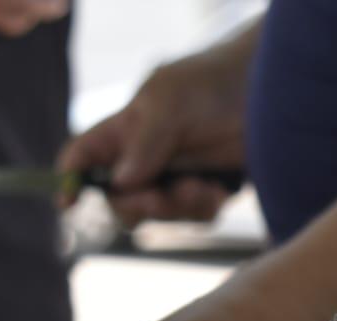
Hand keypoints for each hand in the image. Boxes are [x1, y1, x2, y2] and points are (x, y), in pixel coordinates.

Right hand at [58, 42, 249, 223]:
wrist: (269, 97)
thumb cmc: (210, 85)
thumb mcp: (170, 102)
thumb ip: (144, 142)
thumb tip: (120, 183)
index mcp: (123, 132)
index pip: (84, 158)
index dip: (70, 181)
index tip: (68, 203)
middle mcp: (144, 159)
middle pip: (120, 200)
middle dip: (136, 206)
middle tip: (156, 199)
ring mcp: (175, 178)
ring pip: (160, 216)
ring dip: (178, 207)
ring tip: (200, 185)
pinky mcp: (206, 193)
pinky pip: (195, 219)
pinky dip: (205, 209)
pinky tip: (218, 189)